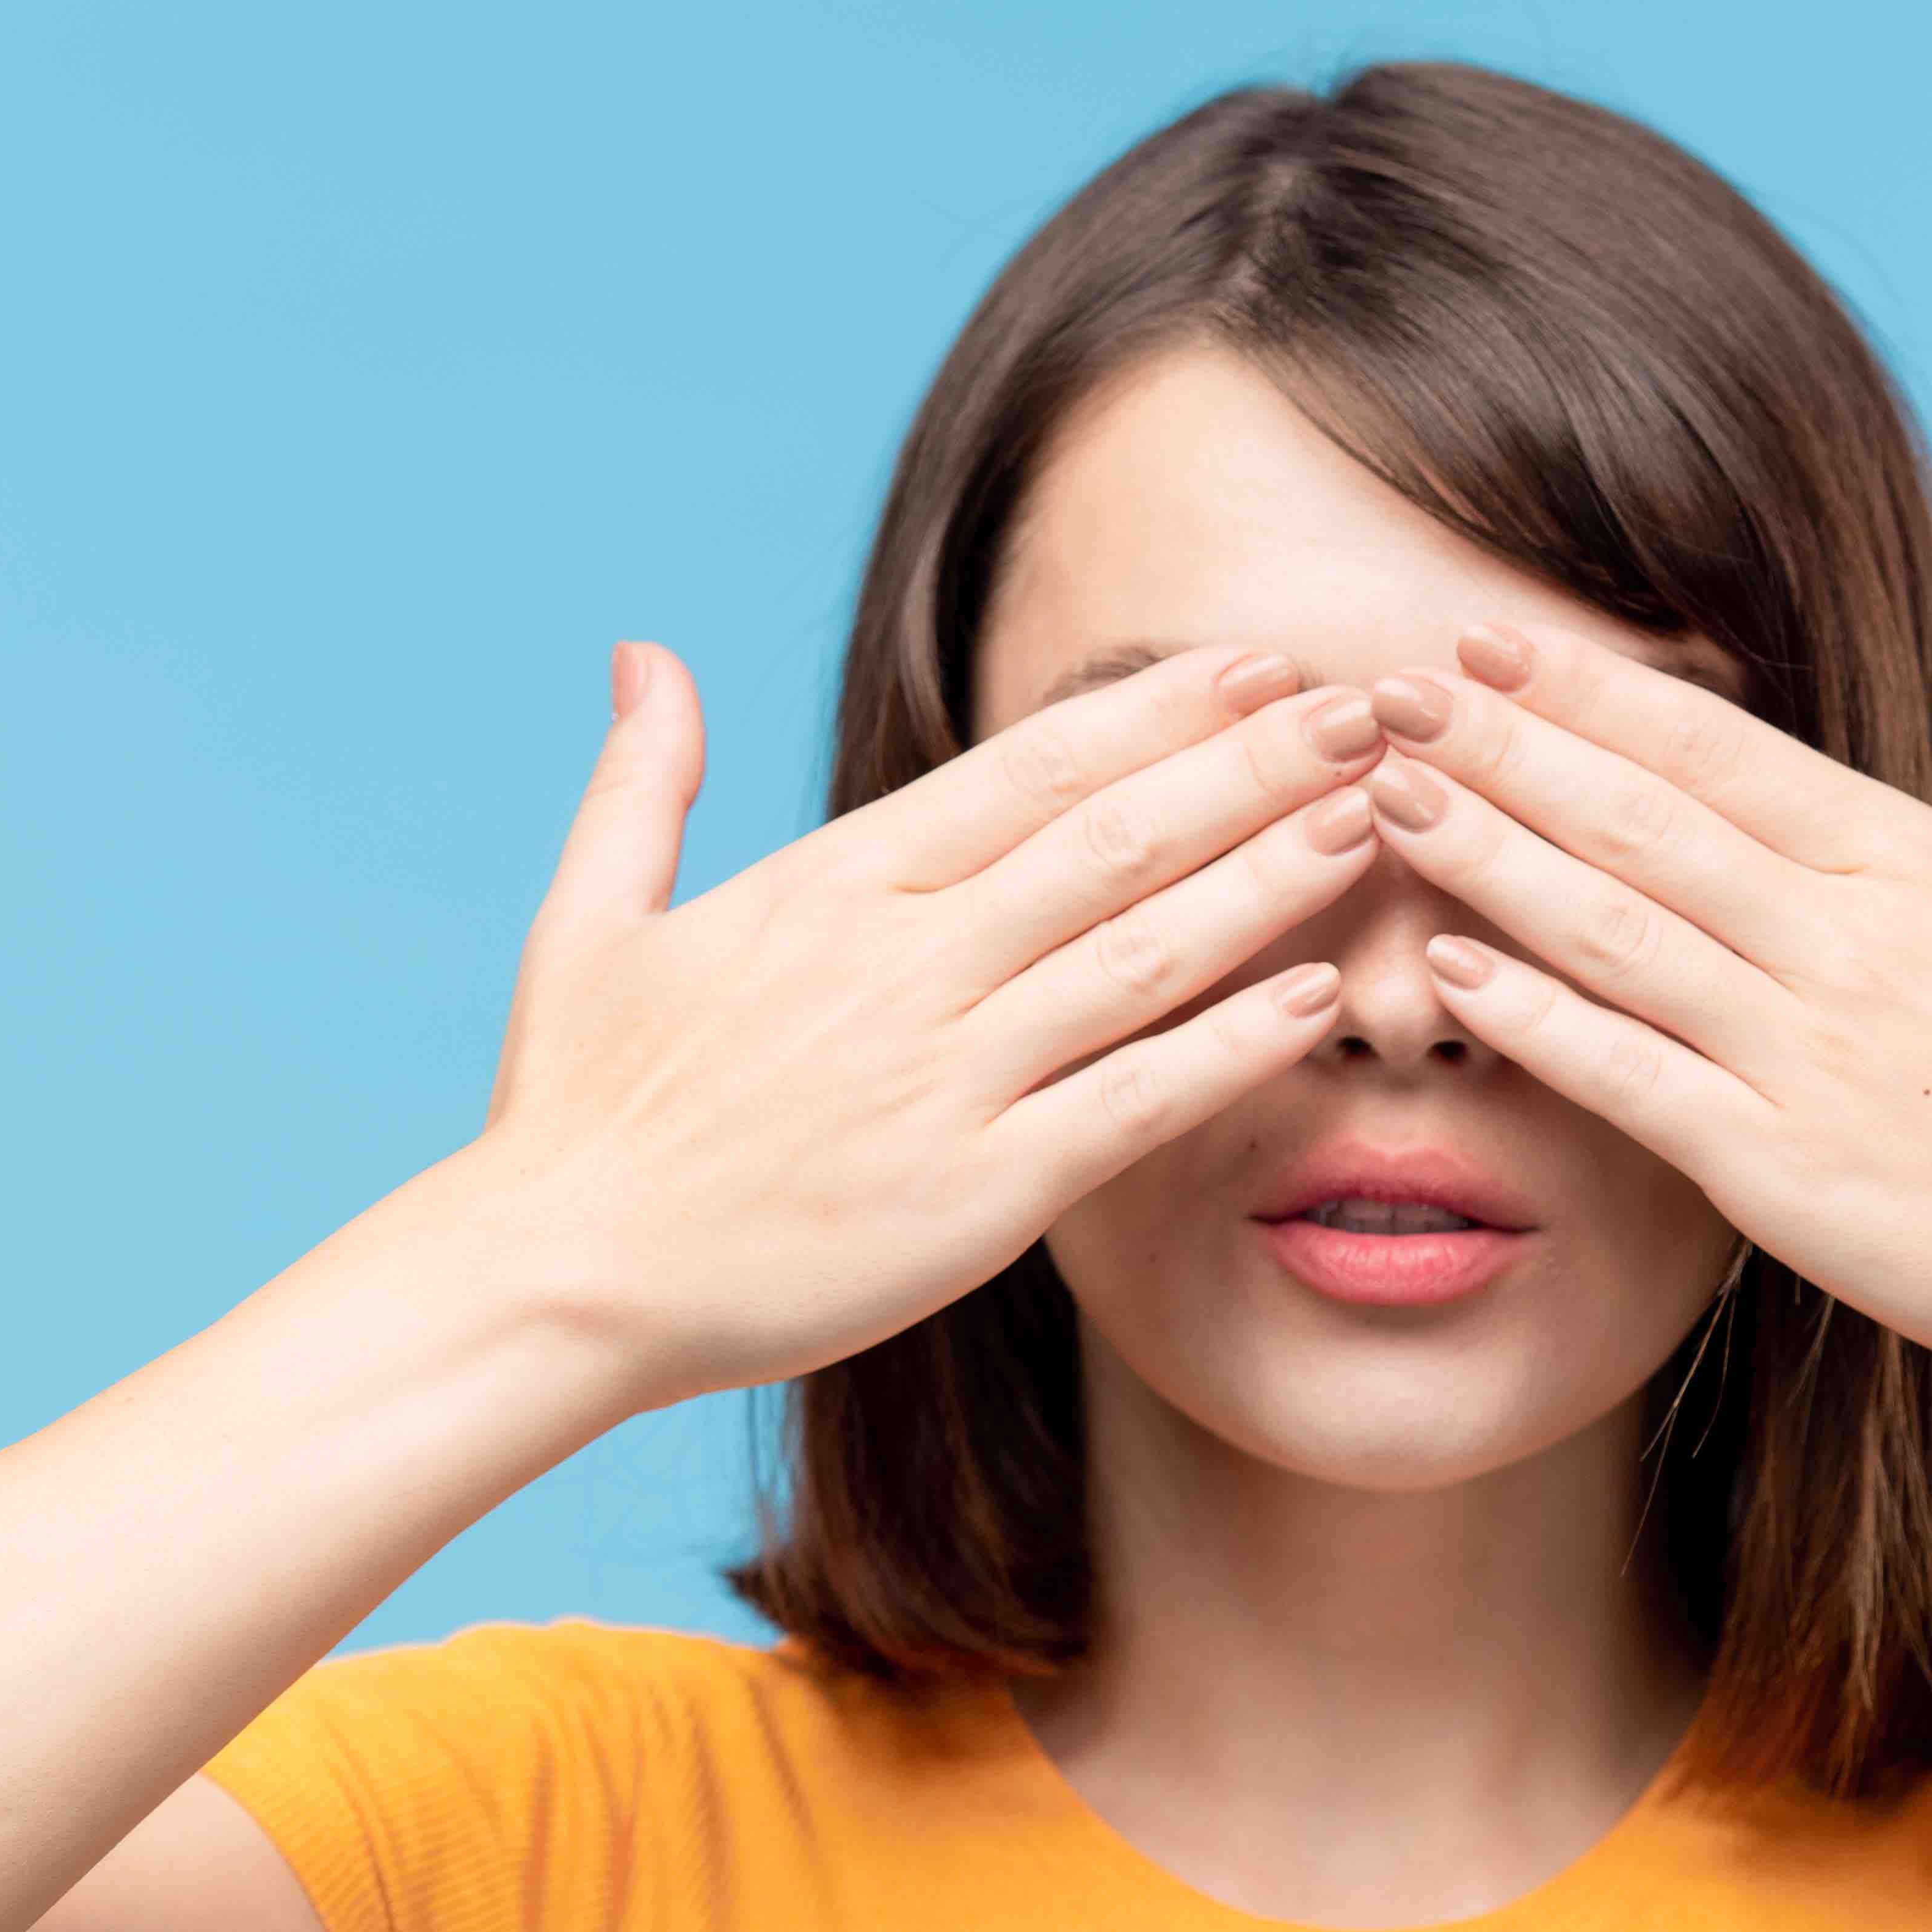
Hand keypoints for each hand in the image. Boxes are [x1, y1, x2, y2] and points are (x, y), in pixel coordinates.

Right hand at [457, 640, 1389, 1413]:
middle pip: (1117, 837)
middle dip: (1253, 766)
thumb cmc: (576, 1109)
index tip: (1255, 665)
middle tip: (1368, 711)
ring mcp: (947, 1076)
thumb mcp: (590, 920)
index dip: (1158, 711)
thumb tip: (642, 655)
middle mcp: (906, 964)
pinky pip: (1132, 1102)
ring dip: (1270, 879)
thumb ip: (641, 782)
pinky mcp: (976, 1193)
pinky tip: (1318, 1000)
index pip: (1031, 769)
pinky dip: (1230, 1046)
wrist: (556, 1276)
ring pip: (1145, 952)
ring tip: (1375, 819)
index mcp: (832, 886)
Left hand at [1360, 617, 1931, 1407]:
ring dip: (1485, 855)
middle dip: (1498, 745)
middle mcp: (1849, 939)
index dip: (1592, 693)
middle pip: (1639, 816)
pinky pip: (1626, 1076)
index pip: (1721, 751)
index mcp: (1921, 865)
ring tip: (1382, 798)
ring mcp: (1808, 1051)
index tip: (1491, 642)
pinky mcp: (1780, 1167)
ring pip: (1612, 927)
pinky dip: (1530, 1019)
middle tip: (1380, 688)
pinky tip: (1440, 973)